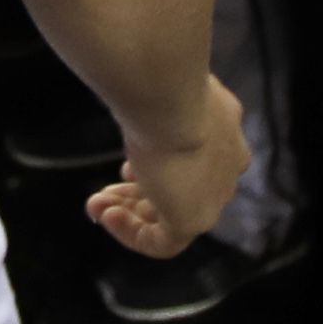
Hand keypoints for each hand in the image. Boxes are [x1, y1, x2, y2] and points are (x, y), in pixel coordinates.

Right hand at [85, 74, 248, 258]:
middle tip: (104, 192)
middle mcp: (227, 165)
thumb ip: (157, 99)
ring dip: (129, 212)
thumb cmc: (160, 82)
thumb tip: (136, 89)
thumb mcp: (163, 89)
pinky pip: (163, 241)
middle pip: (182, 189)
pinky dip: (131, 234)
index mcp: (226, 131)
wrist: (169, 94)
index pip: (195, 162)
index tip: (125, 167)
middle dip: (138, 193)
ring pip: (171, 215)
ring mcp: (214, 195)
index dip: (158, 168)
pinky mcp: (195, 220)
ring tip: (95, 205)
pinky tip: (106, 216)